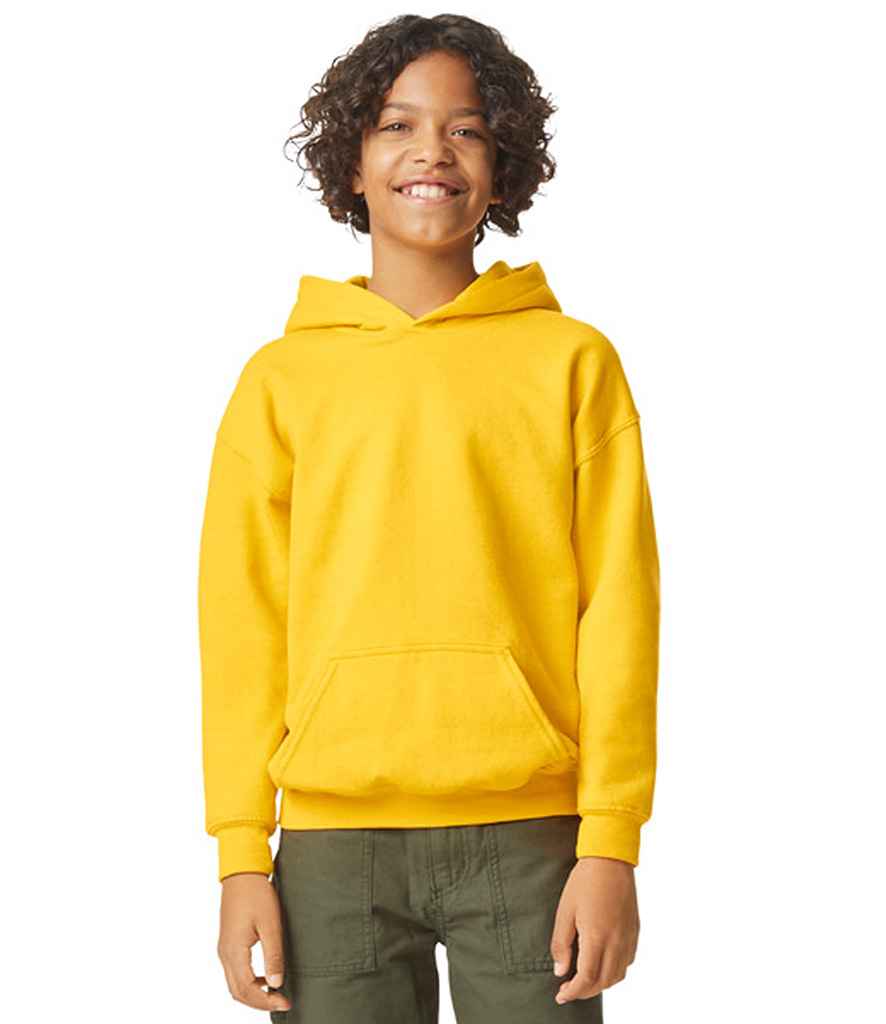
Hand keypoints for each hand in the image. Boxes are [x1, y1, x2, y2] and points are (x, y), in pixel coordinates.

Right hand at [217, 872, 291, 1012]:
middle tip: (282, 1002)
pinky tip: (266, 977)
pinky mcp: (228, 943)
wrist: (241, 873)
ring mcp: (224, 949)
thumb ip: (273, 956)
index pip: (247, 990)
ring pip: (235, 984)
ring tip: (275, 993)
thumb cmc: (257, 895)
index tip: (285, 1002)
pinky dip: (249, 982)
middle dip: (259, 1002)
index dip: (266, 1002)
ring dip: (253, 993)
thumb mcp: (270, 924)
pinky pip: (235, 972)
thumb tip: (277, 984)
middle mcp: (225, 954)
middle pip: (238, 992)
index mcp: (234, 951)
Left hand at [549, 856, 639, 1003]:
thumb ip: (561, 943)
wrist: (610, 858)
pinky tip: (602, 963)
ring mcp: (628, 936)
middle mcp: (617, 941)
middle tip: (569, 989)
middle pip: (604, 982)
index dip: (573, 992)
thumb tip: (560, 970)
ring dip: (601, 983)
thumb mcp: (565, 911)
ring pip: (618, 975)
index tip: (561, 995)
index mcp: (597, 937)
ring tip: (584, 979)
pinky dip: (615, 970)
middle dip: (585, 991)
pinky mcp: (635, 930)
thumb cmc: (585, 881)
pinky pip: (627, 961)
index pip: (587, 978)